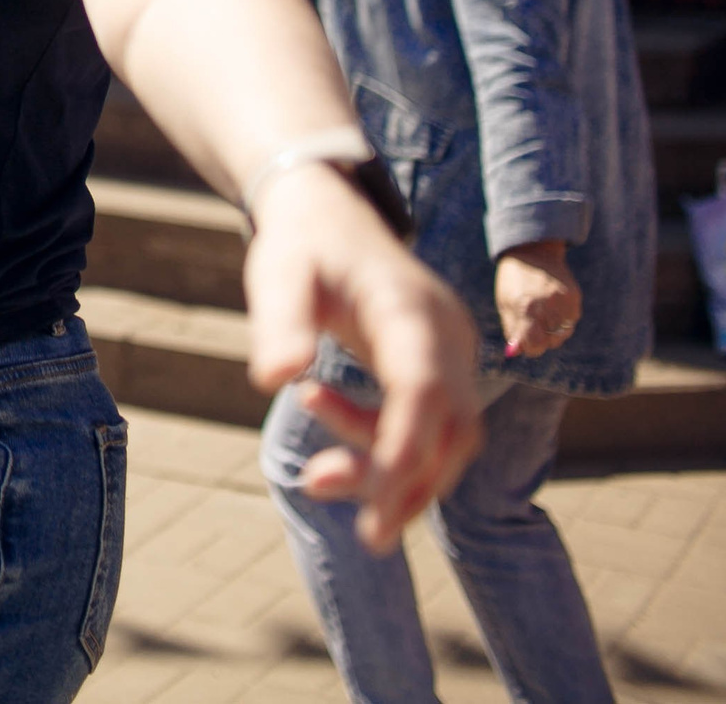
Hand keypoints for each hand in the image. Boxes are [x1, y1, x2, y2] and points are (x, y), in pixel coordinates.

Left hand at [242, 161, 482, 554]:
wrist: (330, 218)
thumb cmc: (301, 247)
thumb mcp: (277, 275)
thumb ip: (279, 323)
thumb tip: (273, 379)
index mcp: (408, 308)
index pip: (425, 388)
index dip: (405, 449)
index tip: (376, 507)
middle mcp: (445, 334)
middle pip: (452, 430)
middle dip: (404, 484)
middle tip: (334, 507)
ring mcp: (449, 354)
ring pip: (447, 441)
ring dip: (392, 476)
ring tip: (313, 478)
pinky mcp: (439, 370)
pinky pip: (431, 429)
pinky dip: (386, 450)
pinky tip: (326, 428)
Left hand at [495, 240, 581, 359]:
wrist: (532, 252)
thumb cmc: (513, 282)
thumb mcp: (505, 304)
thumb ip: (512, 330)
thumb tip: (515, 353)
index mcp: (525, 308)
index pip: (535, 344)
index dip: (530, 347)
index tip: (526, 343)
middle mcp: (547, 305)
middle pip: (551, 341)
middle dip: (541, 339)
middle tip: (533, 327)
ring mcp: (564, 300)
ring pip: (563, 333)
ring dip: (553, 330)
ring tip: (542, 314)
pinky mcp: (574, 296)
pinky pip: (571, 320)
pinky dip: (562, 319)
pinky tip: (552, 306)